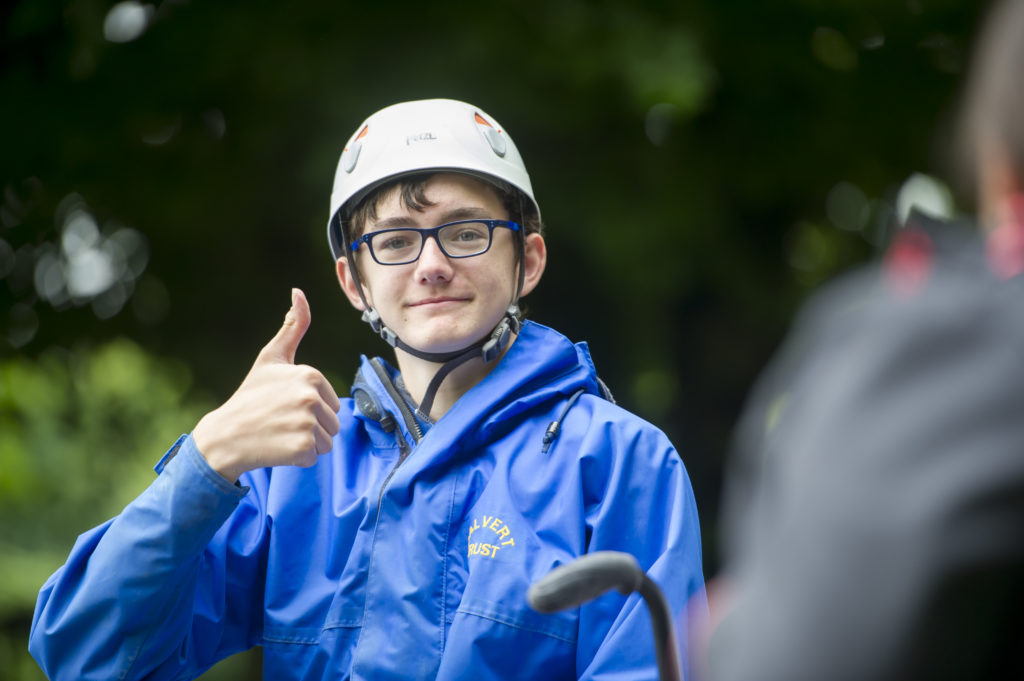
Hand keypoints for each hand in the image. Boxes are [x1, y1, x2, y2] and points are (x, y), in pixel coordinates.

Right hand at [193, 288, 340, 481]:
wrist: (225, 435)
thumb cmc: (251, 396)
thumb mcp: (272, 358)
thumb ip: (292, 327)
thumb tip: (299, 292)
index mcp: (311, 375)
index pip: (331, 402)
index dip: (310, 408)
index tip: (284, 404)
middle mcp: (311, 397)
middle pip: (333, 423)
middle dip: (311, 427)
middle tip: (281, 422)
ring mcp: (307, 422)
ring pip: (327, 442)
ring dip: (307, 444)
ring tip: (280, 434)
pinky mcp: (303, 447)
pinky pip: (315, 457)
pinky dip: (298, 458)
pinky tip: (277, 448)